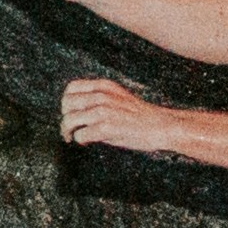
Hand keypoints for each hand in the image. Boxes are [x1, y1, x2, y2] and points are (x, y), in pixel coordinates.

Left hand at [56, 75, 171, 153]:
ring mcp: (104, 111)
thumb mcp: (117, 98)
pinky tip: (86, 141)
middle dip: (65, 117)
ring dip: (68, 131)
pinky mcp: (107, 127)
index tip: (68, 112)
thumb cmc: (140, 116)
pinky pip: (81, 135)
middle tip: (69, 129)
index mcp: (104, 86)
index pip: (71, 88)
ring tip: (72, 137)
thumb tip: (74, 112)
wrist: (163, 126)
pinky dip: (80, 140)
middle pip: (66, 104)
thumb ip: (97, 100)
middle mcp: (102, 96)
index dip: (66, 102)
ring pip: (70, 120)